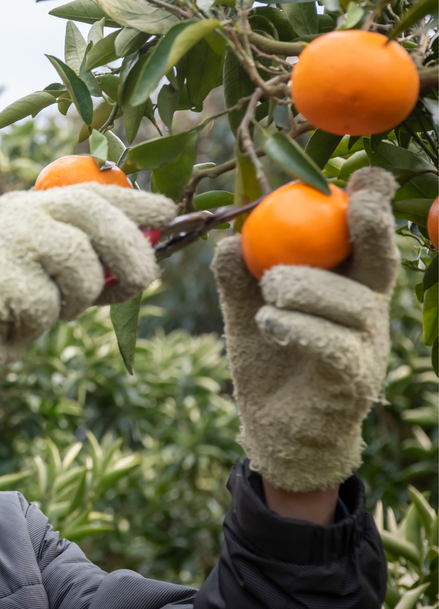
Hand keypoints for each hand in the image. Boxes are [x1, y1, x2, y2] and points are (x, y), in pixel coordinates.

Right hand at [0, 182, 175, 423]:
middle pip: (91, 216)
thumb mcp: (45, 262)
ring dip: (78, 298)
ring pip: (79, 267)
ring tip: (51, 305)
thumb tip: (146, 253)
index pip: (90, 192)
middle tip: (144, 279)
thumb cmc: (6, 293)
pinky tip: (18, 318)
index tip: (167, 210)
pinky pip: (48, 304)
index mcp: (33, 205)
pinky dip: (43, 321)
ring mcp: (7, 241)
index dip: (133, 200)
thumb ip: (86, 251)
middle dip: (129, 248)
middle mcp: (21, 214)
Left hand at [211, 167, 398, 492]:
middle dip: (373, 226)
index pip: (366, 241)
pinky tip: (270, 322)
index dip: (372, 206)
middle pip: (380, 261)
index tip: (363, 176)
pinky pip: (334, 346)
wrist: (276, 433)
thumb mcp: (250, 314)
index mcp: (347, 286)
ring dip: (308, 287)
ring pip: (350, 303)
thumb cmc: (271, 364)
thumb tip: (228, 240)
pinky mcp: (353, 381)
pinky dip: (301, 328)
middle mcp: (366, 312)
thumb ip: (240, 280)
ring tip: (270, 289)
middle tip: (353, 201)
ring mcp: (366, 347)